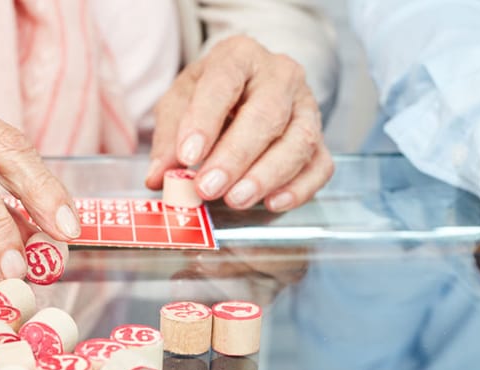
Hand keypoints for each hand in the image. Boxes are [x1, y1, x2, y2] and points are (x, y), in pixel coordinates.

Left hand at [145, 35, 333, 211]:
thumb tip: (160, 176)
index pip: (223, 82)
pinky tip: (272, 203)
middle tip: (208, 187)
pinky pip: (319, 165)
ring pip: (298, 141)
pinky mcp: (320, 137)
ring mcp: (306, 105)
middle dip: (235, 156)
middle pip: (266, 115)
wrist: (246, 89)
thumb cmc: (209, 96)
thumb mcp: (179, 104)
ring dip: (266, 175)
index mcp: (238, 56)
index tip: (187, 155)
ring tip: (235, 199)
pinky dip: (299, 188)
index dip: (204, 121)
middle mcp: (280, 75)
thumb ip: (169, 138)